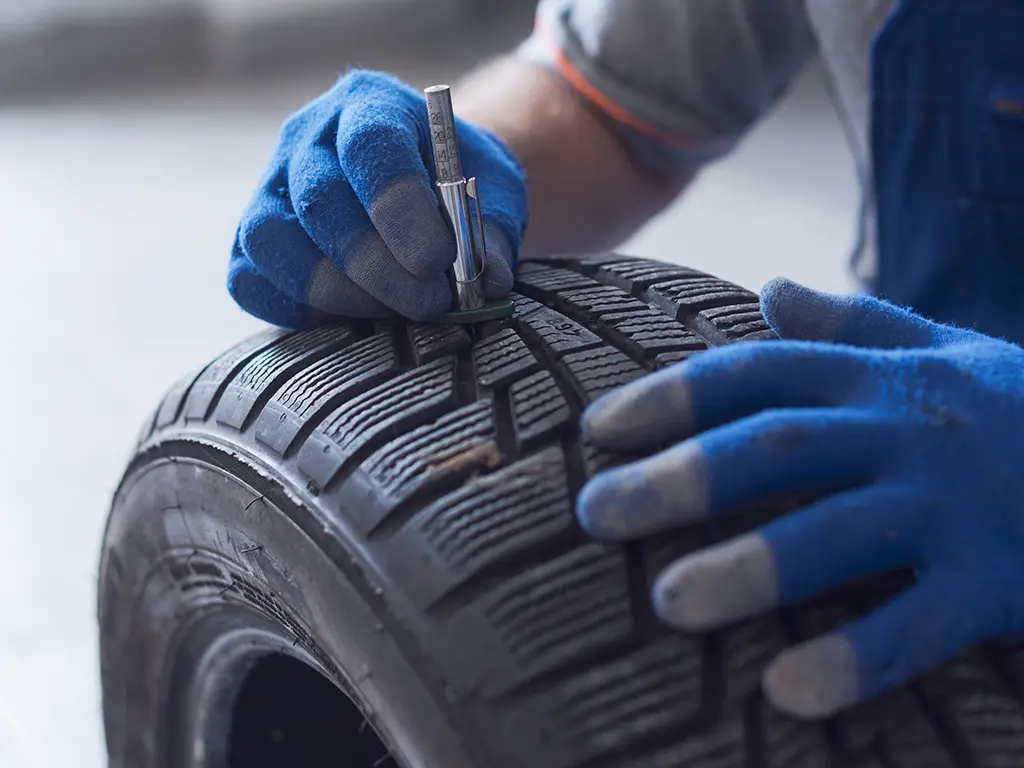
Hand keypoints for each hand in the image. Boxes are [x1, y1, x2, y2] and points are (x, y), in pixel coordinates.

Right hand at [227, 70, 527, 326]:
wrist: (424, 190)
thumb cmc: (458, 188)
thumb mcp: (493, 196)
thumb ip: (490, 235)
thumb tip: (486, 282)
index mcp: (372, 105)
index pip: (370, 144)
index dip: (399, 207)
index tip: (438, 261)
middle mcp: (308, 137)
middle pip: (320, 197)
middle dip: (377, 265)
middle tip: (428, 302)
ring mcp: (270, 187)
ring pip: (270, 239)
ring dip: (335, 290)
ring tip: (393, 313)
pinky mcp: (252, 241)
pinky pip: (249, 280)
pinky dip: (297, 309)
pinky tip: (354, 317)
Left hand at [577, 278, 1023, 718]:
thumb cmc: (1020, 408)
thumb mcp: (940, 351)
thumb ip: (854, 326)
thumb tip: (771, 288)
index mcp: (881, 377)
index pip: (755, 372)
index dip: (670, 397)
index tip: (595, 431)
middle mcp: (905, 430)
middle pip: (776, 444)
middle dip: (681, 478)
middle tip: (595, 515)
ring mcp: (954, 504)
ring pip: (838, 530)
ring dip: (751, 567)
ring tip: (669, 606)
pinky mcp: (998, 578)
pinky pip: (919, 624)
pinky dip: (856, 657)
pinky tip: (786, 693)